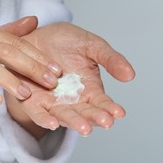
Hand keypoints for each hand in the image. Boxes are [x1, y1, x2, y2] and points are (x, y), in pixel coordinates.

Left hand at [5, 22, 134, 137]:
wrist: (36, 35)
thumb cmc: (65, 41)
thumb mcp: (92, 46)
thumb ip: (110, 59)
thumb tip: (130, 75)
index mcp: (89, 89)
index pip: (102, 103)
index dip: (110, 108)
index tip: (119, 112)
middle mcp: (71, 100)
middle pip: (85, 113)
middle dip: (95, 118)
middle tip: (106, 122)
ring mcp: (52, 102)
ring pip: (63, 116)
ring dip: (74, 122)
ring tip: (85, 127)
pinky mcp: (32, 100)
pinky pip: (37, 112)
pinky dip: (44, 119)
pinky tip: (52, 123)